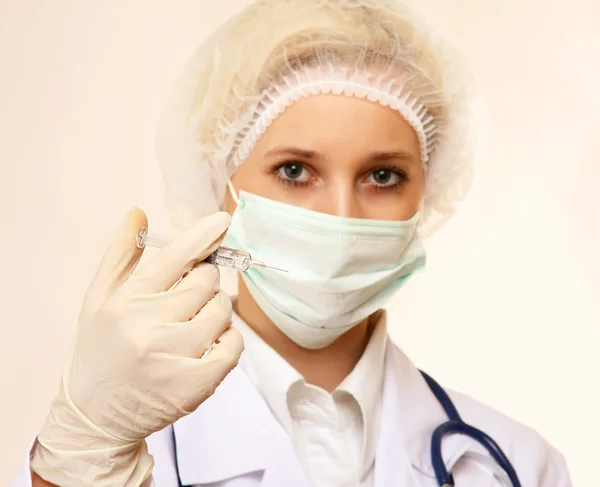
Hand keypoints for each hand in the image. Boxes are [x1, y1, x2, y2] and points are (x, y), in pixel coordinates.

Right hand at [31, 209, 243, 486]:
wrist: (96, 417)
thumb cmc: (100, 350)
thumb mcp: (99, 299)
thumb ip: (120, 255)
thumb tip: (139, 212)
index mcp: (126, 303)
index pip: (174, 258)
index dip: (202, 236)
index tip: (222, 220)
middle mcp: (149, 329)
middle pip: (206, 282)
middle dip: (205, 280)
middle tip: (193, 290)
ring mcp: (174, 358)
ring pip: (222, 312)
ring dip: (217, 309)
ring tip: (195, 320)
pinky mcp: (195, 385)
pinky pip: (233, 346)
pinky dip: (229, 339)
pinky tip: (209, 342)